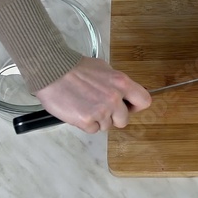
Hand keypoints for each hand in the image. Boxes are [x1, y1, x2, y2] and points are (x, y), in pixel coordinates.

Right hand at [35, 56, 151, 132]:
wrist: (52, 70)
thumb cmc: (76, 68)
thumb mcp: (104, 68)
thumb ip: (116, 83)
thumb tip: (124, 93)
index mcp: (122, 83)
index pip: (144, 101)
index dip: (135, 106)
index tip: (127, 106)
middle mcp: (114, 98)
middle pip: (124, 120)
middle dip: (113, 117)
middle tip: (100, 107)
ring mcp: (101, 111)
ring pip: (106, 126)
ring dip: (97, 120)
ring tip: (85, 105)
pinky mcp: (86, 120)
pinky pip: (92, 129)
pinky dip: (85, 123)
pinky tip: (77, 110)